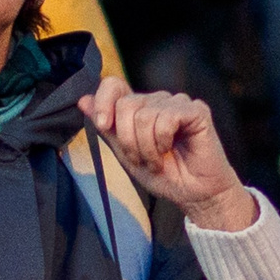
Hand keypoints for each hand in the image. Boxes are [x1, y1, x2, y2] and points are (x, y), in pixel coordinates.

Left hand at [80, 75, 253, 230]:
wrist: (194, 195)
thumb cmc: (165, 175)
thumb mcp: (126, 154)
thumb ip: (107, 128)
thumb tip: (83, 100)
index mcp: (140, 108)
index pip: (114, 85)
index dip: (103, 101)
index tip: (103, 124)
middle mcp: (158, 100)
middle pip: (126, 105)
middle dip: (128, 141)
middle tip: (142, 160)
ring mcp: (177, 103)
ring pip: (144, 115)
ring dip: (147, 148)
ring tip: (158, 161)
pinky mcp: (196, 110)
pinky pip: (166, 118)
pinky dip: (162, 141)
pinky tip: (171, 151)